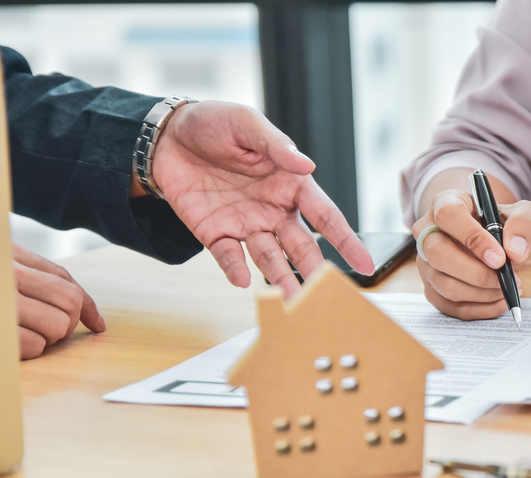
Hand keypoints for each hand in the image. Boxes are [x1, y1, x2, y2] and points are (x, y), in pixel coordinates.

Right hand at [12, 244, 105, 359]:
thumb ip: (31, 276)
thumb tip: (86, 308)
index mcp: (9, 254)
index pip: (61, 276)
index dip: (86, 304)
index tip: (98, 323)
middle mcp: (8, 273)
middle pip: (70, 301)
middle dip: (67, 322)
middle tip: (44, 330)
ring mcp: (3, 302)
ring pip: (59, 325)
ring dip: (47, 337)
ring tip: (21, 333)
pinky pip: (36, 346)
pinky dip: (30, 350)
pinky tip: (12, 343)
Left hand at [147, 101, 374, 297]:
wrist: (164, 135)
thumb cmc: (213, 123)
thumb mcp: (246, 123)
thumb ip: (276, 146)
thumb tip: (307, 165)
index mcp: (290, 184)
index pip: (326, 216)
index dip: (346, 241)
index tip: (365, 265)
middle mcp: (273, 209)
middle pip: (301, 246)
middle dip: (314, 271)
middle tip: (326, 294)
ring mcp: (246, 224)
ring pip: (270, 258)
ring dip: (280, 279)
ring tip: (291, 301)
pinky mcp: (215, 233)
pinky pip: (229, 256)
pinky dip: (235, 269)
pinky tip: (243, 280)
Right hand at [412, 187, 530, 319]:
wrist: (490, 240)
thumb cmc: (501, 224)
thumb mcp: (521, 214)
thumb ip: (524, 224)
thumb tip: (515, 251)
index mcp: (445, 203)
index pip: (448, 215)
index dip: (473, 238)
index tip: (499, 258)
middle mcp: (427, 232)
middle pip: (438, 254)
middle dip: (476, 273)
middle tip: (505, 279)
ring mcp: (425, 263)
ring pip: (444, 285)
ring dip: (481, 293)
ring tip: (506, 288)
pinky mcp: (431, 288)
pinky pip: (450, 306)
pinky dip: (478, 309)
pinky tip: (499, 300)